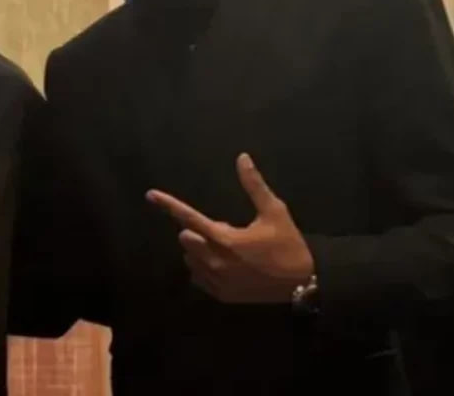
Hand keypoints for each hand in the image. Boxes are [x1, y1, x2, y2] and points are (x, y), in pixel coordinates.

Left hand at [146, 153, 313, 302]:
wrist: (302, 284)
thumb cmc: (288, 244)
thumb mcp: (274, 211)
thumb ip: (254, 185)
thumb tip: (242, 157)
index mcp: (226, 239)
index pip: (189, 218)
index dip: (168, 205)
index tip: (150, 195)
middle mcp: (216, 262)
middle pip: (186, 239)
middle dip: (197, 230)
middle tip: (226, 230)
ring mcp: (217, 282)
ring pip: (190, 259)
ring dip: (200, 249)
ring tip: (228, 249)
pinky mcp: (221, 296)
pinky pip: (198, 278)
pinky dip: (204, 268)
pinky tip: (225, 265)